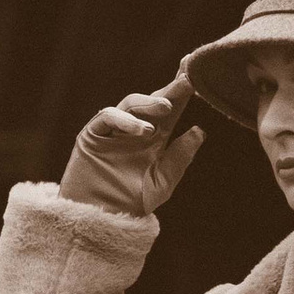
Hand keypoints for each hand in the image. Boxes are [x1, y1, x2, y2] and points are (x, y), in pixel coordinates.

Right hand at [61, 73, 204, 216]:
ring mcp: (113, 130)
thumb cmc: (133, 202)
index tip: (195, 73)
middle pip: (152, 101)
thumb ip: (180, 157)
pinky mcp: (93, 135)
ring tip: (166, 108)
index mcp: (154, 137)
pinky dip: (126, 119)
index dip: (181, 90)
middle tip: (187, 79)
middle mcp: (134, 129)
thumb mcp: (163, 181)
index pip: (170, 108)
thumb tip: (200, 131)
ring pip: (131, 104)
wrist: (102, 220)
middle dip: (169, 88)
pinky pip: (108, 117)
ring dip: (149, 103)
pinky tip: (143, 129)